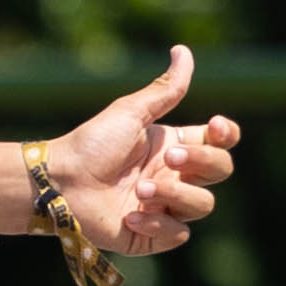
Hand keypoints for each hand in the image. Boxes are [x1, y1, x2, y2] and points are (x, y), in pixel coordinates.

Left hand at [41, 46, 243, 256]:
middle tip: (169, 157)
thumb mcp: (131, 112)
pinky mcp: (150, 234)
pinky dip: (158, 224)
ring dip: (175, 194)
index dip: (226, 136)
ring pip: (203, 204)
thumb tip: (184, 50)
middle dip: (201, 161)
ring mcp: (164, 206)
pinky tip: (130, 216)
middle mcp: (174, 177)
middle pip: (220, 170)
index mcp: (175, 146)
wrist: (58, 181)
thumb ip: (165, 89)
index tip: (214, 126)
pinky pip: (178, 234)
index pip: (221, 143)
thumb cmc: (90, 143)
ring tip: (140, 190)